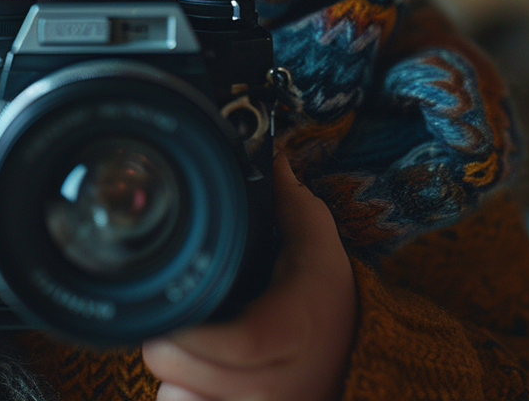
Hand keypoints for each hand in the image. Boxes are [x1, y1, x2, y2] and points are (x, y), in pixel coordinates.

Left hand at [142, 153, 355, 400]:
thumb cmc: (331, 307)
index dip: (188, 337)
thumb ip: (290, 200)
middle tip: (170, 324)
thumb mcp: (318, 247)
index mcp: (289, 332)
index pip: (235, 345)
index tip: (162, 321)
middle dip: (166, 347)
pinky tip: (202, 383)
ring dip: (175, 380)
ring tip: (193, 355)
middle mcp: (277, 387)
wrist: (366, 368)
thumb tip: (270, 150)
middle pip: (184, 376)